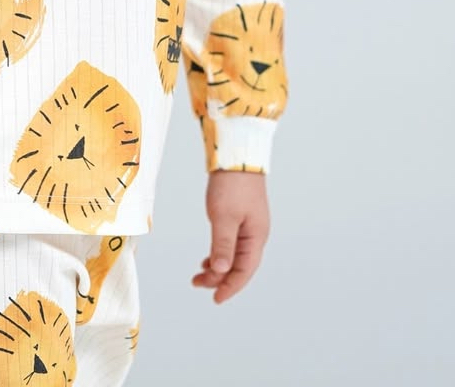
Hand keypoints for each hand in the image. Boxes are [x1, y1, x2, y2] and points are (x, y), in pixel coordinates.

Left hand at [192, 170, 269, 303]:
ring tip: (200, 273)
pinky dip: (220, 252)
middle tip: (197, 284)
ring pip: (235, 254)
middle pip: (240, 265)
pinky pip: (232, 242)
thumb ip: (223, 245)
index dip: (230, 287)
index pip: (244, 271)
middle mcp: (256, 234)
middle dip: (220, 278)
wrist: (237, 155)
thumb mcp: (224, 217)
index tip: (215, 299)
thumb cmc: (232, 185)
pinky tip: (209, 256)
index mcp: (256, 237)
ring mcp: (249, 224)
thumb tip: (221, 272)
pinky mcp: (241, 216)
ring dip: (219, 266)